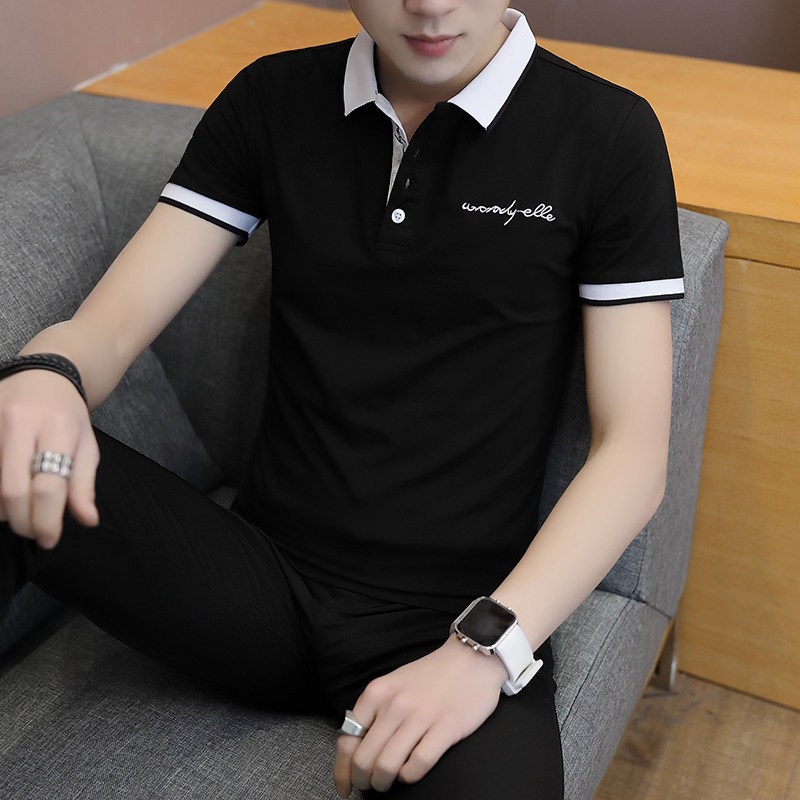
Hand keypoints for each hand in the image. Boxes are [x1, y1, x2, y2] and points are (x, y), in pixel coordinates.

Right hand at [0, 370, 98, 547]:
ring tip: (19, 510)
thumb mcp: (86, 445)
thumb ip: (84, 484)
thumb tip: (87, 520)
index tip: (49, 539)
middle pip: (11, 490)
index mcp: (56, 428)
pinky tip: (5, 495)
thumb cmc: (66, 415)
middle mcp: (18, 423)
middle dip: (22, 521)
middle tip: (33, 531)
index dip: (47, 520)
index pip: (49, 485)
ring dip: (2, 509)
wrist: (42, 376)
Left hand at [333, 635, 506, 796]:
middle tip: (370, 784)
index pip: (348, 738)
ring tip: (389, 781)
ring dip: (383, 783)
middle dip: (363, 780)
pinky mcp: (446, 728)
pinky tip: (411, 770)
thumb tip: (355, 746)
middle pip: (364, 759)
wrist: (471, 658)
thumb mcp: (394, 685)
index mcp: (378, 692)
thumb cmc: (432, 675)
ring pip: (386, 766)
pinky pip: (417, 765)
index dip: (342, 769)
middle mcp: (395, 704)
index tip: (344, 784)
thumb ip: (374, 711)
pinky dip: (409, 776)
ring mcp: (420, 716)